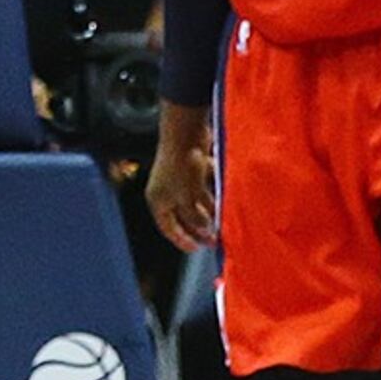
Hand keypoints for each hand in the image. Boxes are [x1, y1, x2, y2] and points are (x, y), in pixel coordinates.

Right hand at [147, 105, 217, 248]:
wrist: (186, 131)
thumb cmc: (182, 165)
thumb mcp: (188, 197)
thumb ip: (195, 217)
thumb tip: (204, 230)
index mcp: (158, 201)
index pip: (168, 228)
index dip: (183, 240)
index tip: (198, 248)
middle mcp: (166, 192)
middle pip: (182, 216)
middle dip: (198, 227)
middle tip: (214, 237)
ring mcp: (178, 180)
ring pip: (194, 202)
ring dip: (207, 211)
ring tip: (222, 221)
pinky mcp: (191, 169)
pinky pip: (202, 187)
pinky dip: (211, 194)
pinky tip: (222, 198)